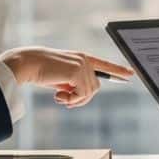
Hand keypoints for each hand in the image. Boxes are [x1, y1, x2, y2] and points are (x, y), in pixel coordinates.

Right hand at [1, 46, 132, 107]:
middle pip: (95, 87)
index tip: (131, 73)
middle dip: (81, 99)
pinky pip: (82, 95)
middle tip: (64, 100)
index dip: (118, 70)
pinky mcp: (78, 72)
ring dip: (74, 100)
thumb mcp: (61, 78)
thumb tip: (85, 95)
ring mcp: (82, 65)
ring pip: (89, 93)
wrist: (28, 64)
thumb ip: (75, 83)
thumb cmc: (41, 71)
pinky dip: (71, 100)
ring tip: (60, 97)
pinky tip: (58, 96)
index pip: (104, 64)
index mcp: (82, 58)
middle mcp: (85, 60)